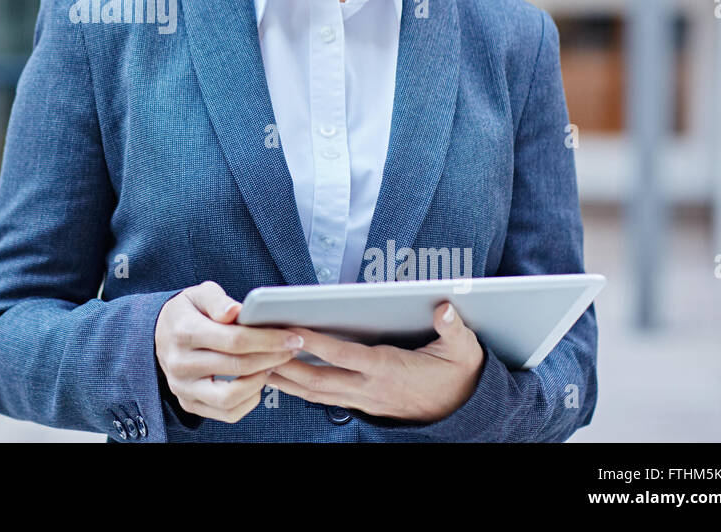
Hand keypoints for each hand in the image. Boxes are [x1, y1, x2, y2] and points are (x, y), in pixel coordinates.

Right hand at [155, 280, 303, 422]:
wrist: (159, 334)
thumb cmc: (186, 312)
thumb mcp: (198, 294)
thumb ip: (218, 300)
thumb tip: (235, 312)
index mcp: (183, 331)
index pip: (234, 340)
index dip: (268, 340)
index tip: (291, 337)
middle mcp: (180, 363)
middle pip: (237, 366)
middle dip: (272, 357)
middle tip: (291, 349)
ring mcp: (183, 387)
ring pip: (230, 397)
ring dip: (260, 381)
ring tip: (272, 365)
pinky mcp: (189, 403)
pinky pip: (226, 413)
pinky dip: (249, 400)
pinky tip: (257, 381)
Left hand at [265, 301, 485, 421]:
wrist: (464, 413)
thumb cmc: (459, 375)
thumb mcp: (464, 350)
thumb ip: (453, 328)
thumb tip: (443, 307)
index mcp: (388, 369)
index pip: (343, 356)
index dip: (315, 344)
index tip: (290, 330)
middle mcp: (370, 388)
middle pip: (318, 381)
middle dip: (284, 366)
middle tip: (256, 351)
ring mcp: (364, 400)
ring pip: (315, 394)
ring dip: (285, 381)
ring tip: (256, 364)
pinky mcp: (362, 405)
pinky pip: (324, 399)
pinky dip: (300, 389)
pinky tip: (283, 378)